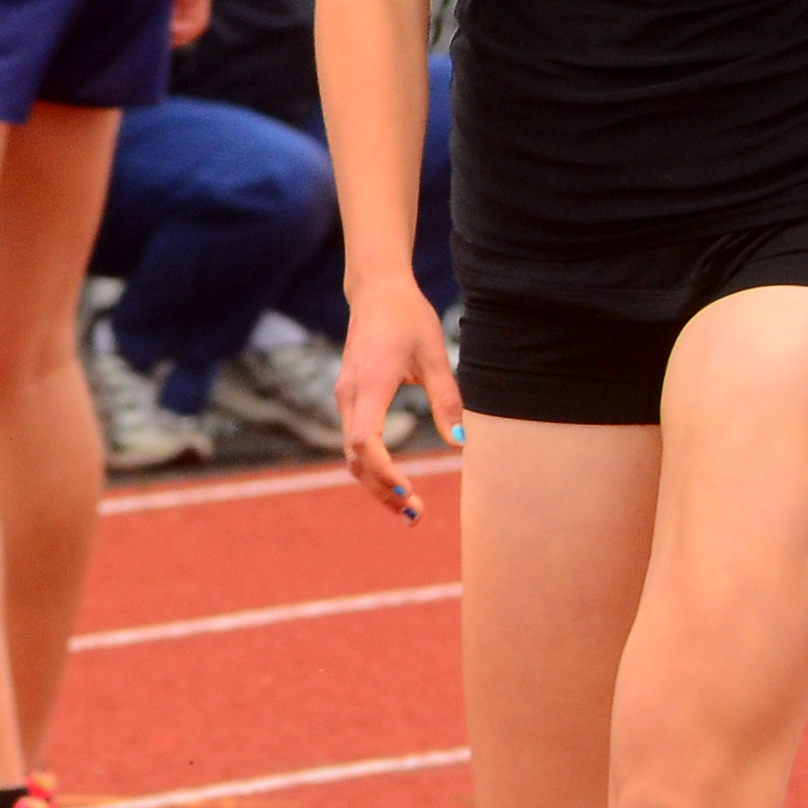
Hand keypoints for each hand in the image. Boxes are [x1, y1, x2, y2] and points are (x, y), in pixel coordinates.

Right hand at [332, 279, 459, 520]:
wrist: (376, 291)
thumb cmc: (407, 317)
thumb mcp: (435, 355)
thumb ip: (447, 400)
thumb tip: (460, 444)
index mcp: (370, 384)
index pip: (364, 440)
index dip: (383, 471)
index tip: (408, 490)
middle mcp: (350, 396)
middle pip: (356, 458)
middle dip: (382, 491)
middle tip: (416, 516)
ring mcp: (346, 399)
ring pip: (353, 455)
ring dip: (377, 485)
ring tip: (408, 509)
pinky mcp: (350, 400)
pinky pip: (356, 443)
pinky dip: (373, 468)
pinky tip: (396, 483)